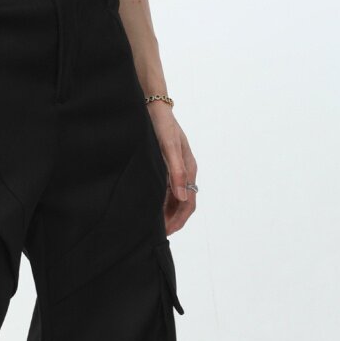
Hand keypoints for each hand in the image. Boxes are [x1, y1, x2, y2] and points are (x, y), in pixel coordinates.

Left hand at [148, 101, 197, 234]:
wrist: (153, 107)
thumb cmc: (162, 125)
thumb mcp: (168, 148)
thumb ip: (176, 172)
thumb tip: (182, 197)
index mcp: (189, 169)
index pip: (189, 203)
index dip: (179, 220)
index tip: (167, 232)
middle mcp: (184, 172)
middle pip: (183, 203)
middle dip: (173, 220)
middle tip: (158, 233)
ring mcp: (175, 169)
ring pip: (174, 198)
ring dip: (166, 212)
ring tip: (153, 224)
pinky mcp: (166, 165)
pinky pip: (166, 189)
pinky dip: (160, 201)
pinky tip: (149, 206)